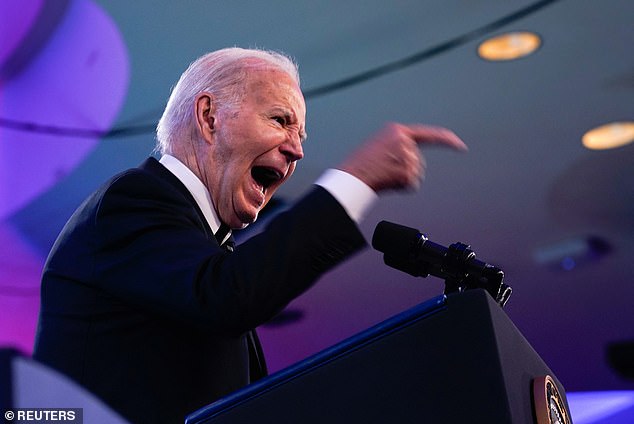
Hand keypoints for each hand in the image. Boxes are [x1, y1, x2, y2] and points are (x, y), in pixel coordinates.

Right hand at [338, 122, 466, 192]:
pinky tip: (388, 183)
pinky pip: (412, 185)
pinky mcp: (407, 171)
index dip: (447, 140)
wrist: (351, 176)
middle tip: (385, 171)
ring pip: (416, 174)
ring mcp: (406, 156)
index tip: (460, 146)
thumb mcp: (379, 146)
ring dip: (402, 179)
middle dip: (407, 170)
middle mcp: (404, 141)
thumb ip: (398, 147)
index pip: (429, 134)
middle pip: (418, 161)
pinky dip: (402, 188)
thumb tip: (412, 162)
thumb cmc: (361, 164)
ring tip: (383, 176)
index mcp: (397, 131)